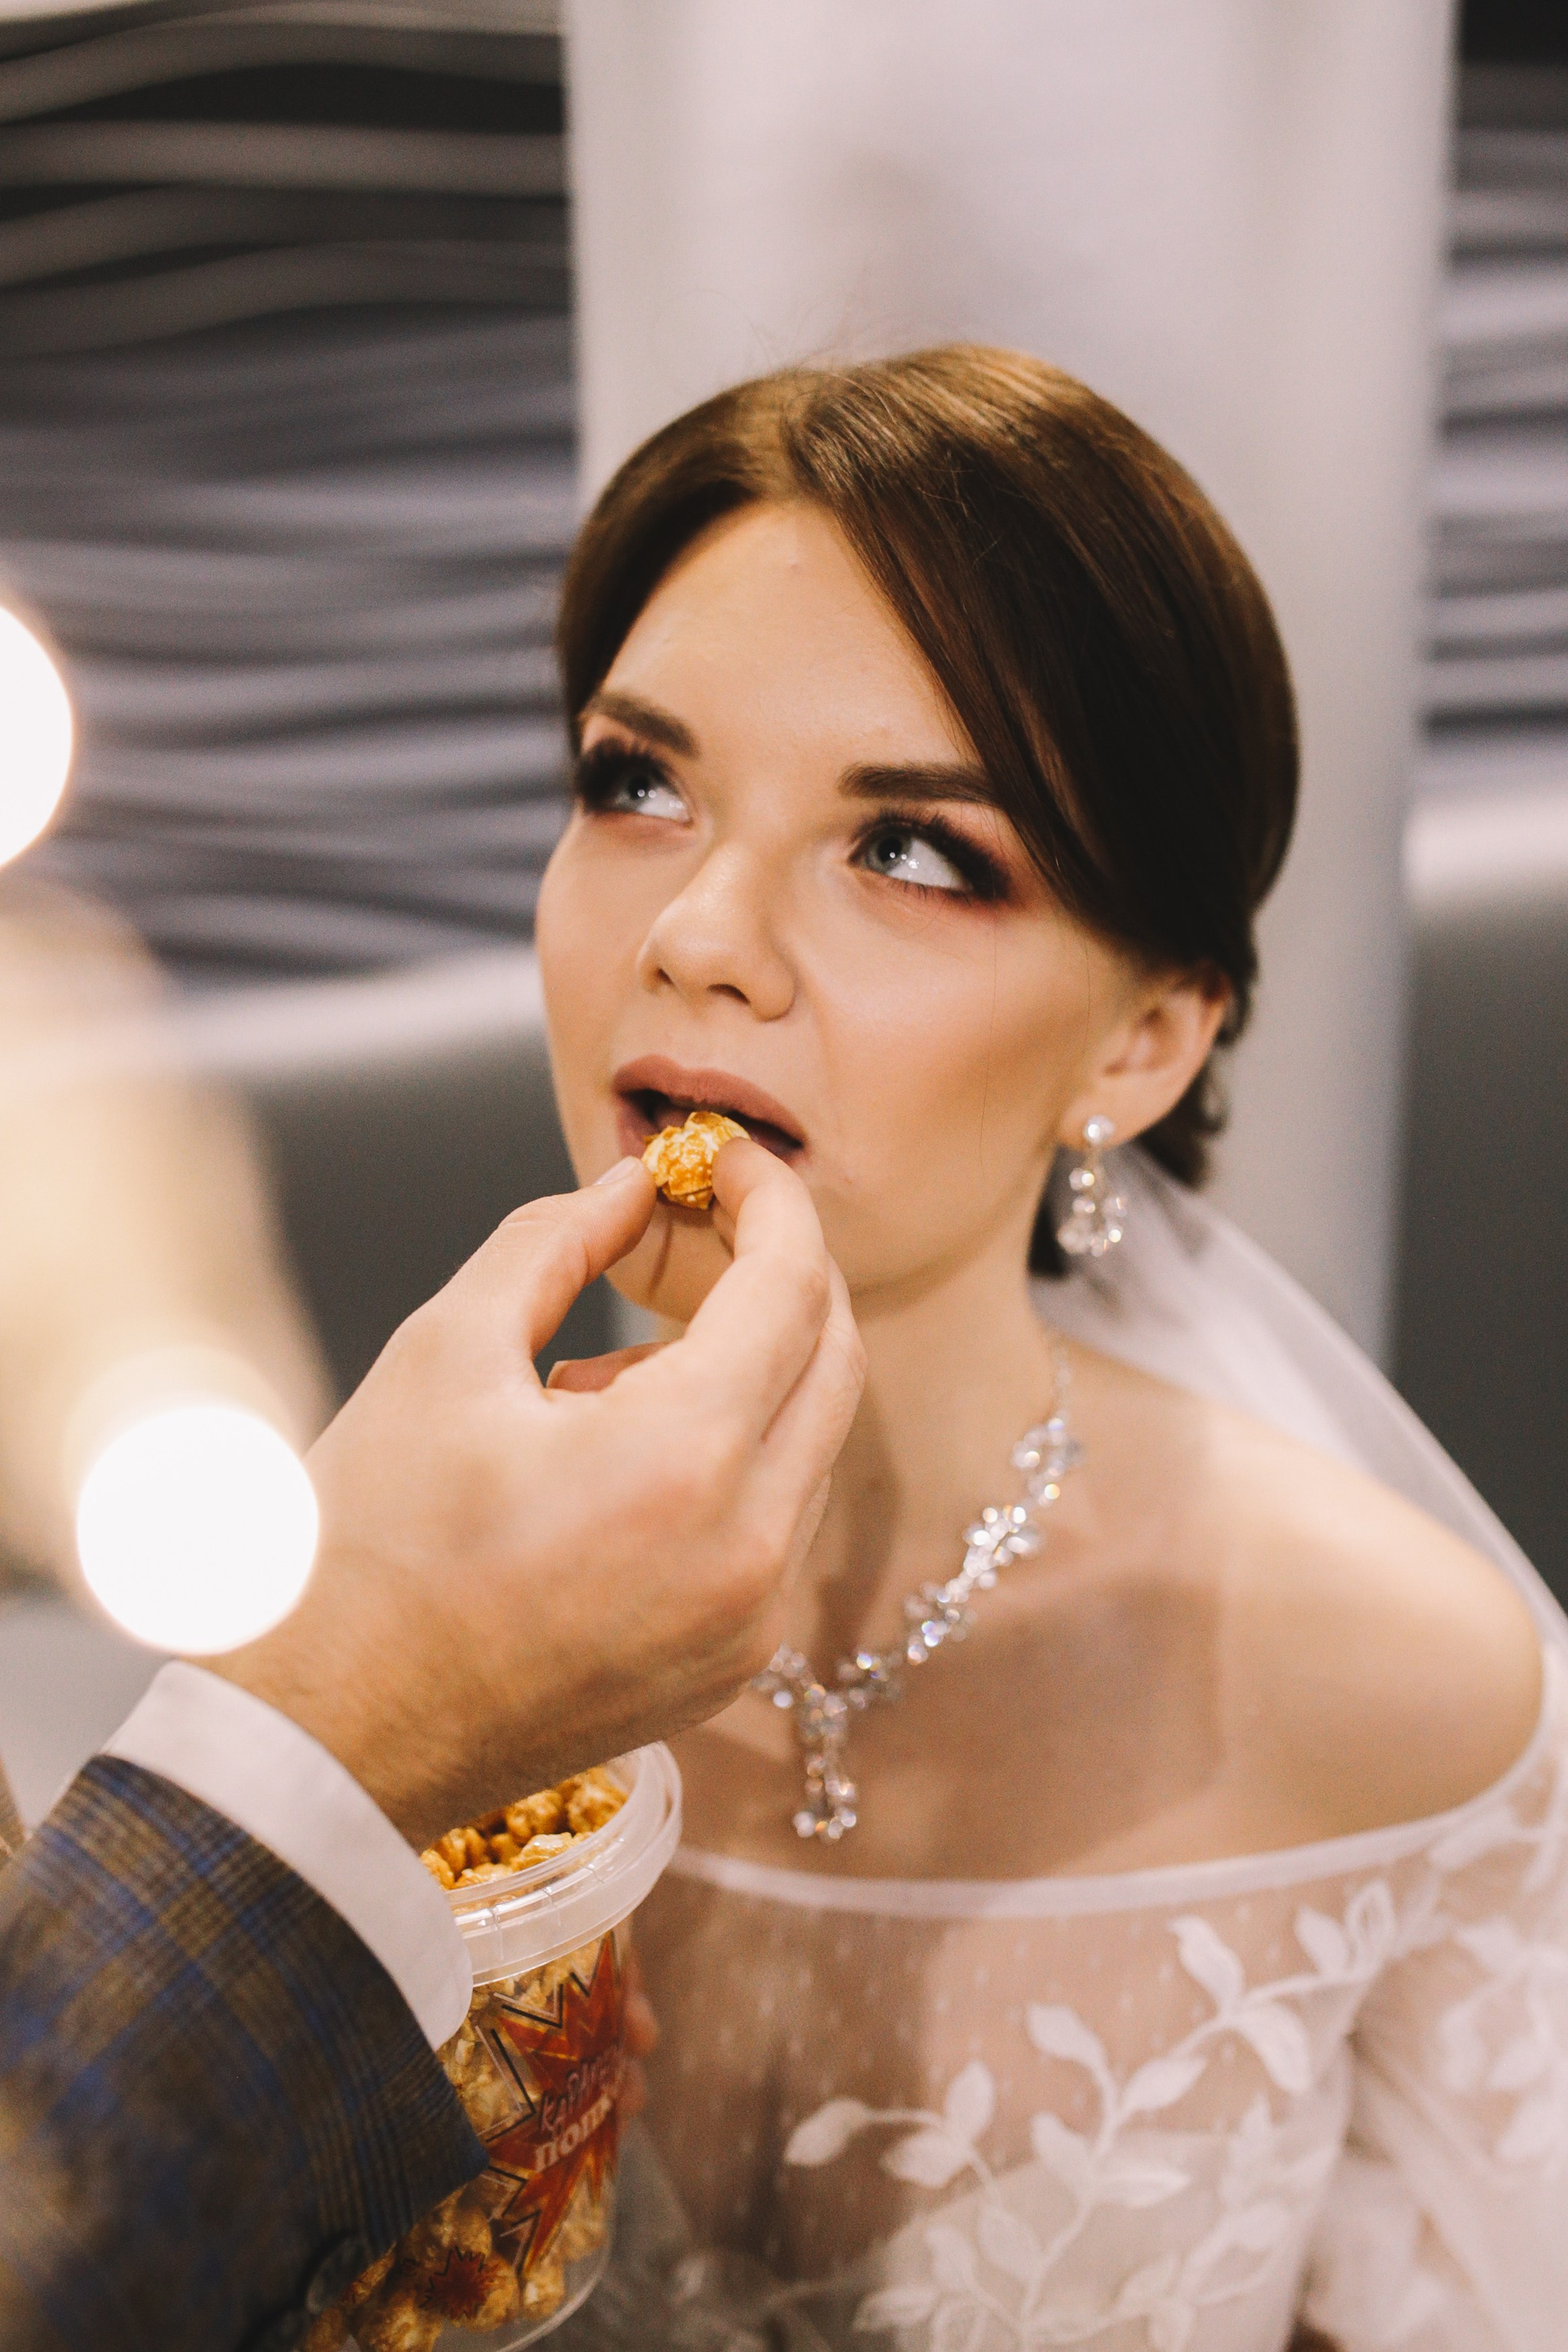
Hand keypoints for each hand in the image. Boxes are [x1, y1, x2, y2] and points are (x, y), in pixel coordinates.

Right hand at [212, 1143, 863, 1848]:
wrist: (330, 1739)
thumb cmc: (365, 1546)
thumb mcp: (443, 1352)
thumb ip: (553, 1242)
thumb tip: (631, 1187)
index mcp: (685, 1461)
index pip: (791, 1286)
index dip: (770, 1199)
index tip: (724, 1155)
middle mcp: (750, 1549)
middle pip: (834, 1359)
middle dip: (781, 1273)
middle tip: (699, 1225)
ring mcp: (752, 1619)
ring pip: (811, 1441)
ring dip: (749, 1369)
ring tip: (603, 1370)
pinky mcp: (734, 1663)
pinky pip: (778, 1520)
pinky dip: (732, 1455)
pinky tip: (617, 1453)